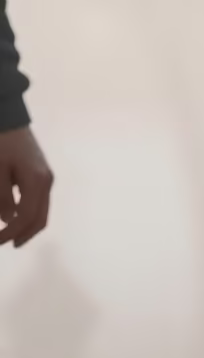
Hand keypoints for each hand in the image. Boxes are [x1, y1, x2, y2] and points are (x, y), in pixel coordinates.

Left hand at [0, 126, 52, 246]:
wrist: (7, 114)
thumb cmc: (0, 140)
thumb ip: (2, 196)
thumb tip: (6, 219)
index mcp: (37, 181)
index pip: (27, 216)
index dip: (13, 231)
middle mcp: (46, 183)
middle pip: (40, 218)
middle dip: (24, 234)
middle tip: (8, 244)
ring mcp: (46, 178)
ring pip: (41, 211)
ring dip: (26, 225)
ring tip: (11, 233)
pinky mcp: (42, 174)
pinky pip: (38, 201)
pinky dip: (27, 212)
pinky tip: (14, 214)